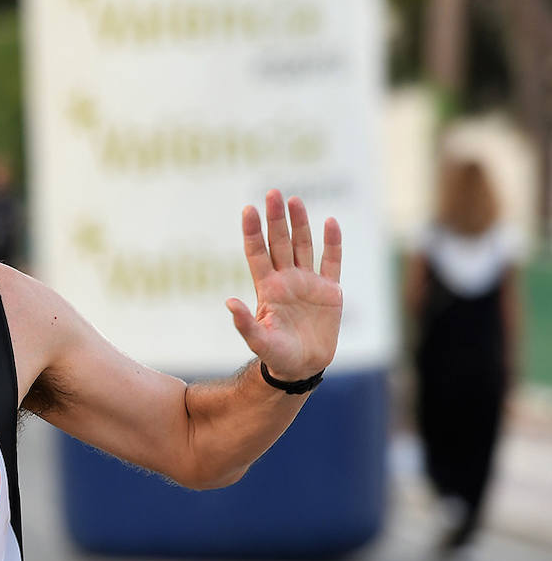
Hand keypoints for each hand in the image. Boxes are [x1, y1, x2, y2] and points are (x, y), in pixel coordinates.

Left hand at [227, 190, 342, 381]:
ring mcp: (307, 283)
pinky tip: (330, 222)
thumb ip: (244, 323)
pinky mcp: (329, 291)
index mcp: (267, 289)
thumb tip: (228, 302)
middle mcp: (286, 280)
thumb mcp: (258, 341)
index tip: (248, 209)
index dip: (253, 232)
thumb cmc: (276, 356)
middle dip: (275, 219)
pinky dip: (332, 243)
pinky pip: (331, 262)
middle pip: (280, 242)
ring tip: (294, 200)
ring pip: (303, 246)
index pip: (257, 253)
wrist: (302, 367)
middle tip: (273, 193)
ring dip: (300, 223)